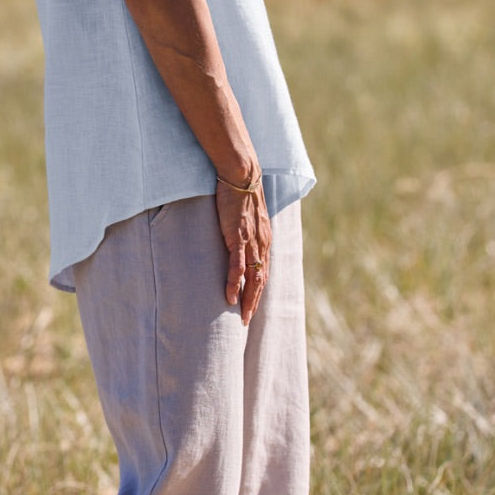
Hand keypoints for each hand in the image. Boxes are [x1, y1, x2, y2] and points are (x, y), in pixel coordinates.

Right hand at [215, 177, 270, 324]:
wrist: (242, 175)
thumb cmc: (241, 192)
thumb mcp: (248, 215)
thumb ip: (247, 229)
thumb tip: (239, 236)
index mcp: (265, 240)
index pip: (264, 271)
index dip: (258, 291)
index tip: (252, 305)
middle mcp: (263, 244)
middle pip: (262, 280)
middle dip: (255, 302)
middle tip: (246, 320)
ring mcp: (252, 242)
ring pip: (253, 278)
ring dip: (248, 300)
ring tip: (241, 316)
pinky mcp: (238, 237)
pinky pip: (237, 267)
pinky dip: (234, 284)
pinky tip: (229, 297)